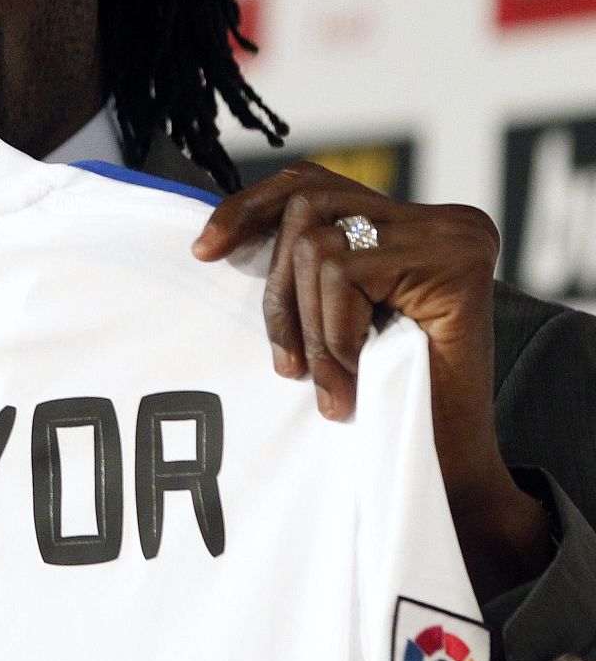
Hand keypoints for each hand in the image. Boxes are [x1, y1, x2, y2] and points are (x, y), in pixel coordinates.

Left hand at [191, 162, 552, 600]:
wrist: (447, 475)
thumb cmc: (384, 402)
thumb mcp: (332, 319)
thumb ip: (306, 268)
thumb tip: (218, 236)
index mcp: (407, 223)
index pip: (310, 185)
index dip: (247, 209)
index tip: (202, 252)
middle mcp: (439, 219)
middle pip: (307, 205)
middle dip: (280, 288)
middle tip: (288, 366)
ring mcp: (453, 236)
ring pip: (320, 243)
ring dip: (309, 325)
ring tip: (328, 384)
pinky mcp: (457, 264)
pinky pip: (346, 275)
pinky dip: (334, 335)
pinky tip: (353, 380)